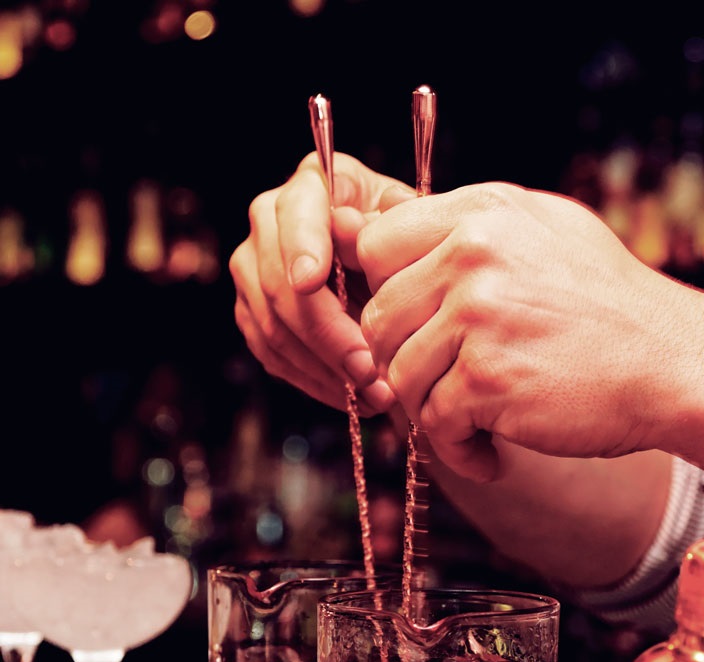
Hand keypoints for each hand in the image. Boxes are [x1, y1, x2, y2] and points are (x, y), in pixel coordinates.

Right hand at [230, 152, 410, 414]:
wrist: (397, 263)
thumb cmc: (409, 238)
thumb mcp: (414, 223)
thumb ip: (389, 226)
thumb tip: (350, 229)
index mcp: (311, 185)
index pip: (295, 213)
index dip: (301, 246)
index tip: (312, 281)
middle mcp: (269, 221)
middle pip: (279, 282)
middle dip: (327, 334)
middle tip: (369, 370)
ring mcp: (253, 269)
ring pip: (273, 326)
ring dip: (324, 368)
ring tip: (373, 394)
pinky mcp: (253, 312)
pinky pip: (272, 354)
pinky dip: (313, 380)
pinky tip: (350, 397)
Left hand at [357, 182, 688, 479]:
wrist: (679, 364)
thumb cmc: (612, 305)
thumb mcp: (546, 233)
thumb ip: (469, 229)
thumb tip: (374, 235)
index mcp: (483, 213)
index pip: (378, 245)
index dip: (388, 291)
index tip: (417, 327)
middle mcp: (474, 253)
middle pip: (379, 317)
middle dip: (404, 361)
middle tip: (444, 387)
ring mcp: (479, 314)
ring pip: (399, 374)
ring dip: (429, 411)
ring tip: (472, 423)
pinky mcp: (488, 378)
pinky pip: (433, 422)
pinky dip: (457, 448)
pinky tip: (489, 452)